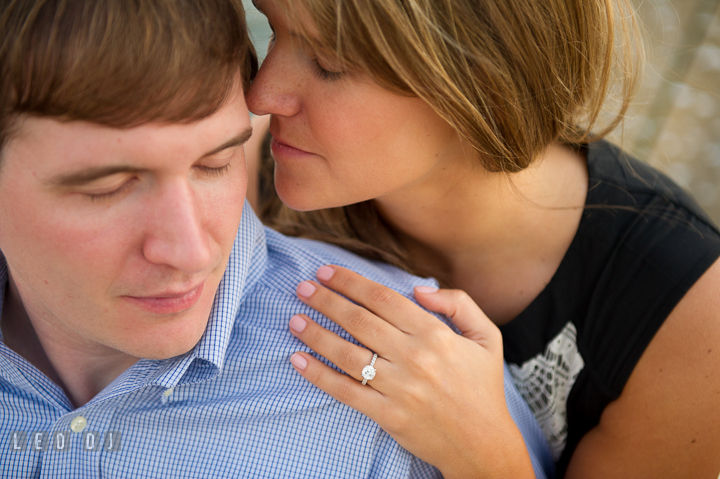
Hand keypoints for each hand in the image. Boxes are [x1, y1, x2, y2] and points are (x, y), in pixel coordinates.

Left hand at [289, 265, 534, 478]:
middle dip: (326, 300)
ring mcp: (399, 388)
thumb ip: (458, 304)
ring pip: (346, 353)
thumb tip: (419, 290)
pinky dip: (318, 376)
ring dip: (316, 334)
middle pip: (359, 320)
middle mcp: (414, 358)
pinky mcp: (387, 415)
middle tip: (302, 288)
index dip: (350, 282)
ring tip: (294, 320)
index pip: (382, 298)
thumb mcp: (487, 337)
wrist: (483, 444)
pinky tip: (298, 360)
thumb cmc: (482, 387)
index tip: (326, 272)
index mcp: (435, 334)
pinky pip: (345, 391)